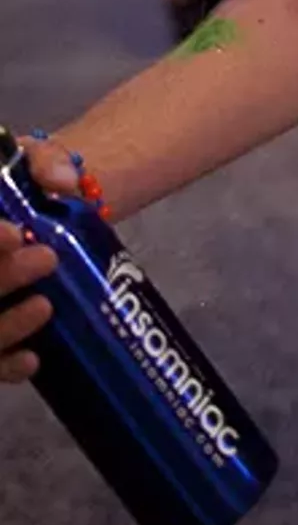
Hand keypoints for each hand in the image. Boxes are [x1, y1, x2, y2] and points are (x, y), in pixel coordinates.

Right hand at [0, 137, 79, 384]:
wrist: (43, 215)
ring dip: (3, 327)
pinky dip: (5, 365)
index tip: (17, 235)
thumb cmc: (30, 183)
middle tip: (46, 259)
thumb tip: (64, 182)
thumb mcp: (35, 160)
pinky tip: (32, 360)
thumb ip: (47, 162)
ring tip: (44, 308)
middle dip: (2, 277)